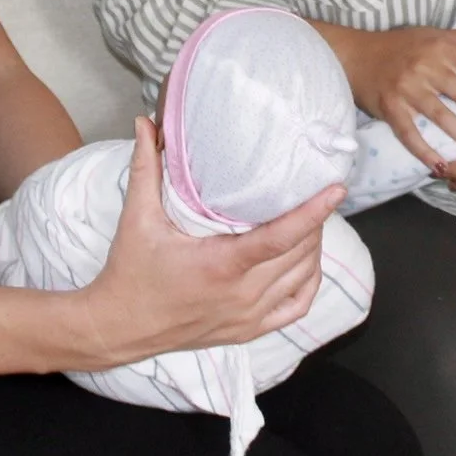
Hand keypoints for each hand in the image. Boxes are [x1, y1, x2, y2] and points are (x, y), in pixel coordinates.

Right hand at [80, 119, 342, 366]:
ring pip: (302, 279)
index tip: (336, 189)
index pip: (280, 236)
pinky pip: (295, 308)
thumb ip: (146, 168)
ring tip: (312, 220)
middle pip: (299, 254)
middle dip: (315, 222)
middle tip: (315, 191)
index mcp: (221, 265)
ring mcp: (248, 317)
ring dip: (313, 248)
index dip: (313, 212)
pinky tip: (306, 263)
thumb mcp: (136, 218)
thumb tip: (144, 123)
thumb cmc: (129, 271)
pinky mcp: (248, 332)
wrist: (119, 327)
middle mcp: (241, 295)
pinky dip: (308, 283)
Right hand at [331, 24, 455, 172]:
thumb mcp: (434, 35)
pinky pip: (410, 134)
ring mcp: (408, 89)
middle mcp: (427, 68)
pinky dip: (425, 152)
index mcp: (441, 49)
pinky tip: (441, 167)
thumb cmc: (398, 45)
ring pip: (441, 116)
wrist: (354, 55)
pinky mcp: (390, 108)